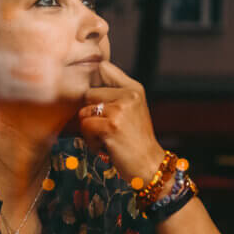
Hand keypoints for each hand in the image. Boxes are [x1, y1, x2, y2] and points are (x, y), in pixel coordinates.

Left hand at [78, 61, 163, 181]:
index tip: (100, 101)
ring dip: (90, 130)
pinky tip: (107, 146)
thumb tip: (94, 73)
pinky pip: (85, 127)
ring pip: (84, 112)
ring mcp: (120, 110)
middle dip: (91, 114)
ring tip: (108, 138)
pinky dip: (91, 141)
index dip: (95, 82)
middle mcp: (129, 95)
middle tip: (108, 129)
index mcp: (134, 88)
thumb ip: (116, 92)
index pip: (104, 68)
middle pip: (88, 93)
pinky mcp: (111, 126)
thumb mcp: (133, 109)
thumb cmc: (136, 140)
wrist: (150, 165)